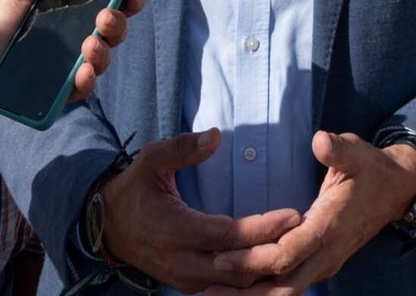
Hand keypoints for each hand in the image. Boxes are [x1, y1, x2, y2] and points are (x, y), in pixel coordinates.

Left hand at [0, 0, 145, 98]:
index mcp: (77, 7)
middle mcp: (82, 33)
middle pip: (116, 28)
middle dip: (118, 22)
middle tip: (105, 17)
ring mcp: (75, 61)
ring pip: (104, 56)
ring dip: (103, 51)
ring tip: (89, 45)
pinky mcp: (64, 87)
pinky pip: (84, 86)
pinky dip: (88, 79)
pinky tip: (82, 72)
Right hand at [101, 129, 302, 292]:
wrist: (107, 228)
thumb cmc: (134, 189)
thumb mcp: (150, 161)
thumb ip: (182, 148)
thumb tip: (216, 136)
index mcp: (176, 230)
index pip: (229, 236)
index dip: (263, 228)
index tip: (295, 215)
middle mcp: (183, 262)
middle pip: (240, 266)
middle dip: (275, 252)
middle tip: (308, 232)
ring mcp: (187, 279)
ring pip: (237, 284)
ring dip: (267, 268)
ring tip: (298, 246)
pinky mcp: (190, 286)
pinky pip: (229, 289)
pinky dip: (252, 278)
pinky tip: (275, 262)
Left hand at [202, 131, 415, 295]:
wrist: (397, 191)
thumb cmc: (370, 168)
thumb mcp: (357, 152)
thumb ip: (337, 148)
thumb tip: (320, 141)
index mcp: (330, 228)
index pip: (286, 254)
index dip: (252, 260)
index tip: (220, 258)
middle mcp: (326, 254)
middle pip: (281, 287)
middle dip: (244, 293)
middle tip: (206, 291)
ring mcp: (324, 263)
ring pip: (284, 292)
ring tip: (213, 294)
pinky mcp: (320, 264)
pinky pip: (289, 285)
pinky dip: (263, 291)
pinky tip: (238, 290)